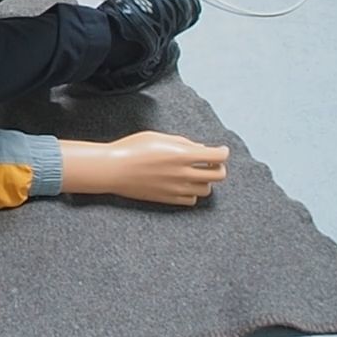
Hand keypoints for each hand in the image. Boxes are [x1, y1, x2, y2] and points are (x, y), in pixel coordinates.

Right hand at [97, 131, 229, 205]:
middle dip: (218, 167)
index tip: (220, 150)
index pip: (218, 157)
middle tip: (211, 163)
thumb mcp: (157, 137)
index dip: (223, 152)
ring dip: (205, 181)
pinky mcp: (168, 199)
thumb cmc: (131, 149)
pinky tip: (183, 184)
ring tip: (195, 174)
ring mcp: (177, 188)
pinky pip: (191, 200)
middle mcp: (184, 173)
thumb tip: (200, 149)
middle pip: (218, 175)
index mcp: (182, 155)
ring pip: (207, 189)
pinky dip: (192, 192)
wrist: (113, 170)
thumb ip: (182, 142)